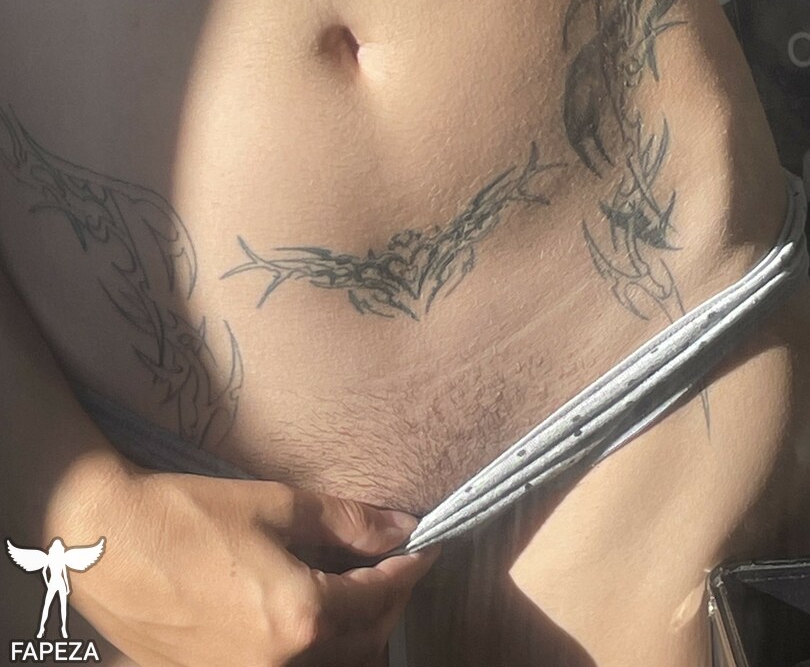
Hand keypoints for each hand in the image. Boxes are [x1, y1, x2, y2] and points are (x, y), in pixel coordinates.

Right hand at [69, 467, 437, 666]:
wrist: (104, 542)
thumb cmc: (188, 514)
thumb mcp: (276, 504)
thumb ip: (346, 522)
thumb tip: (398, 526)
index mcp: (300, 617)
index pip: (380, 597)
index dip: (409, 569)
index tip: (425, 547)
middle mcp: (279, 666)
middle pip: (363, 643)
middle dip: (387, 603)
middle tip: (392, 565)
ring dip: (355, 634)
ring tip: (356, 592)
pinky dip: (312, 651)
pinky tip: (306, 614)